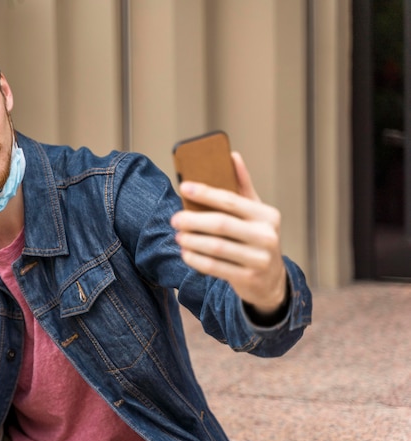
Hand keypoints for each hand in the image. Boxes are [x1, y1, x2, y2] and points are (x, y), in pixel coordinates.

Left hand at [170, 152, 286, 314]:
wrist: (271, 280)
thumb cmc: (257, 238)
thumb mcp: (255, 213)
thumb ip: (243, 186)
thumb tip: (232, 155)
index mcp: (267, 215)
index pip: (231, 200)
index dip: (205, 193)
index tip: (184, 186)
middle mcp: (266, 236)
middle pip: (221, 224)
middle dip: (193, 220)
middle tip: (174, 219)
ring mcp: (259, 259)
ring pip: (216, 247)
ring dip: (192, 241)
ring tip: (178, 236)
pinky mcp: (248, 278)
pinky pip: (215, 267)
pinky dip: (196, 260)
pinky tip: (186, 253)